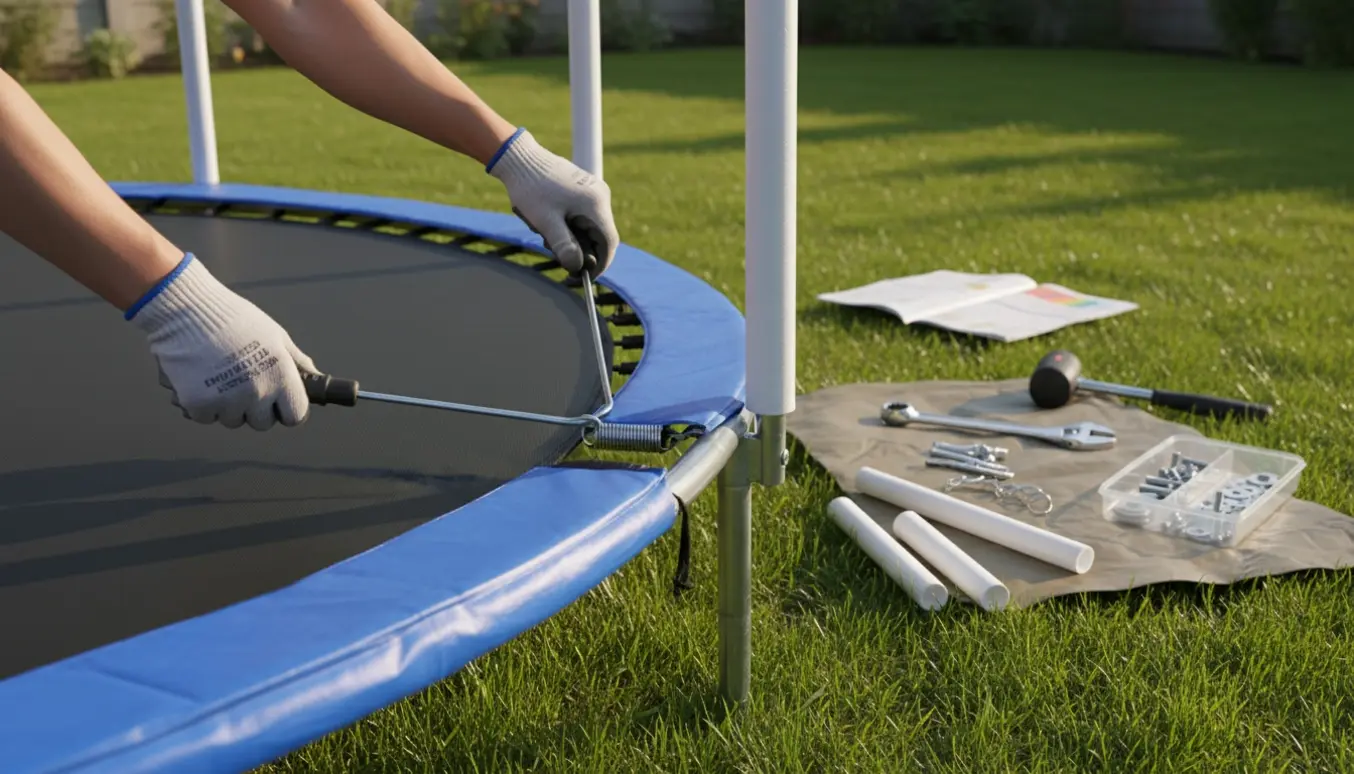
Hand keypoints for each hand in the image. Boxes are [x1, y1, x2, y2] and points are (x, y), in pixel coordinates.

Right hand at [126, 254, 316, 429]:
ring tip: (219, 374)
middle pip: (262, 423)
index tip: (278, 403)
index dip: (286, 409)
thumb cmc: (234, 319)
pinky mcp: (198, 405)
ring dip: (227, 406)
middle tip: (242, 383)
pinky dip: (202, 404)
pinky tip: (200, 378)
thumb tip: (314, 375)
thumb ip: (296, 360)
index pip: (295, 416)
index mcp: (280, 377)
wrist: (187, 311)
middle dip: (254, 409)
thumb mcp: (274, 335)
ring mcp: (227, 402)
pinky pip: (205, 417)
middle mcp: (257, 394)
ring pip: (232, 421)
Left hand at [487, 129, 619, 277]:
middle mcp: (600, 196)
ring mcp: (594, 191)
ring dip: (574, 239)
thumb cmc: (531, 188)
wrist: (520, 158)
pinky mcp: (585, 190)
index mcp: (595, 204)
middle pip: (601, 236)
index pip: (609, 243)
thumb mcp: (545, 221)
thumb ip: (564, 246)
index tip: (584, 279)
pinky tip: (550, 224)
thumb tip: (577, 267)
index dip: (600, 265)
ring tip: (547, 235)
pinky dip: (572, 227)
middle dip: (583, 252)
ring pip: (592, 227)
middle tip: (559, 258)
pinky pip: (585, 217)